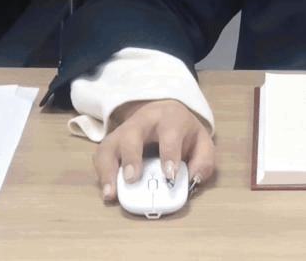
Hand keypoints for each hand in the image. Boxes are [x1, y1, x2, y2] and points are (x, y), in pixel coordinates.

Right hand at [92, 98, 214, 201]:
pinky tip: (108, 191)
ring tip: (112, 193)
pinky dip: (101, 173)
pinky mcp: (111, 143)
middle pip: (132, 134)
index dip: (169, 155)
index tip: (169, 175)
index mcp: (170, 120)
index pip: (169, 134)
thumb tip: (195, 179)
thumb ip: (204, 160)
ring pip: (110, 145)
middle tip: (132, 179)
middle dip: (131, 157)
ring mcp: (123, 131)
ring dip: (108, 169)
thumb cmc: (182, 132)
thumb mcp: (201, 141)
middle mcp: (143, 122)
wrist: (163, 112)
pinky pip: (100, 155)